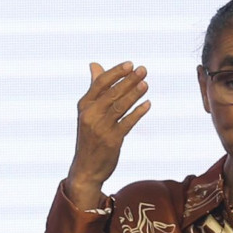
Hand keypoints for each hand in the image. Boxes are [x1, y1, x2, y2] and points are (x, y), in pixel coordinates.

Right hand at [65, 62, 150, 208]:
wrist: (86, 168)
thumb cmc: (90, 136)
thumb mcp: (88, 112)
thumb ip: (95, 89)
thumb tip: (94, 64)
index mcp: (84, 106)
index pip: (100, 83)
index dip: (116, 73)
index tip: (130, 64)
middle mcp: (90, 115)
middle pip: (112, 93)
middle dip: (129, 80)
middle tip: (143, 70)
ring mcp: (101, 128)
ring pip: (120, 106)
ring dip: (134, 94)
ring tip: (146, 84)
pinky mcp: (112, 140)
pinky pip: (128, 123)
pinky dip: (138, 112)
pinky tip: (148, 104)